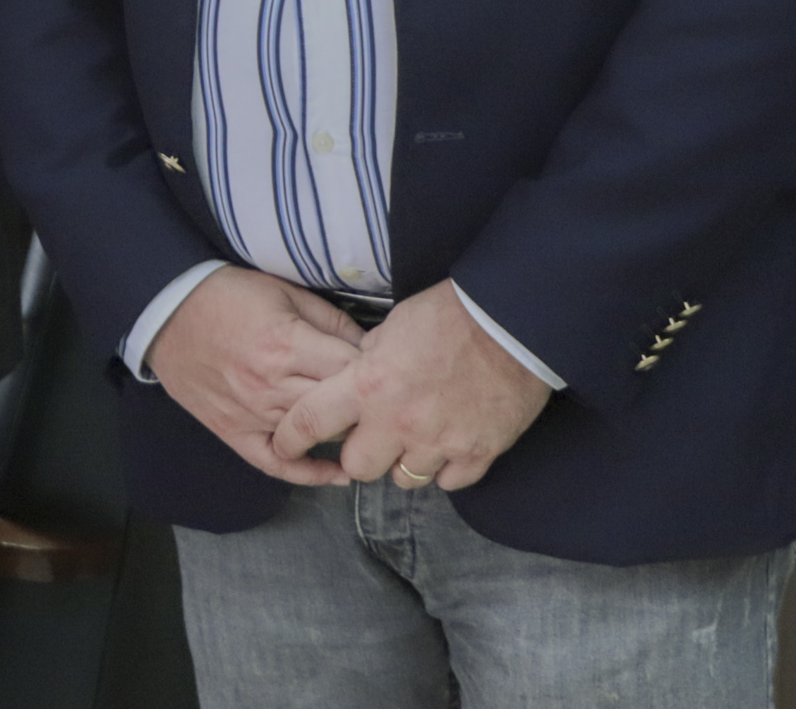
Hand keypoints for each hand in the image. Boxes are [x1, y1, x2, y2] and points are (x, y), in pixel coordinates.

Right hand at [147, 267, 367, 486]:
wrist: (167, 310)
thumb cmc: (228, 295)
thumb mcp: (285, 292)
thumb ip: (331, 321)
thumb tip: (372, 347)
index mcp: (286, 345)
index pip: (353, 371)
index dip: (377, 370)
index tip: (388, 369)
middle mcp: (270, 385)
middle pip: (339, 409)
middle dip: (366, 405)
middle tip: (383, 401)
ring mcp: (251, 413)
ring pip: (314, 437)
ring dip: (343, 433)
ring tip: (369, 430)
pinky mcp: (233, 431)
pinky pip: (275, 463)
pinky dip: (307, 473)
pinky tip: (336, 474)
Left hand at [270, 280, 548, 491]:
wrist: (511, 322)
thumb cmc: (447, 314)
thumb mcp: (390, 329)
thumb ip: (365, 361)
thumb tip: (353, 376)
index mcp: (368, 386)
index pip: (310, 423)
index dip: (289, 439)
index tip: (284, 445)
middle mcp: (399, 422)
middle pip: (358, 467)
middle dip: (360, 455)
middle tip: (371, 438)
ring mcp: (440, 442)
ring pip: (404, 479)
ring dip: (404, 462)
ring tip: (414, 439)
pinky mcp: (477, 453)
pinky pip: (449, 481)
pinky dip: (446, 468)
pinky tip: (448, 444)